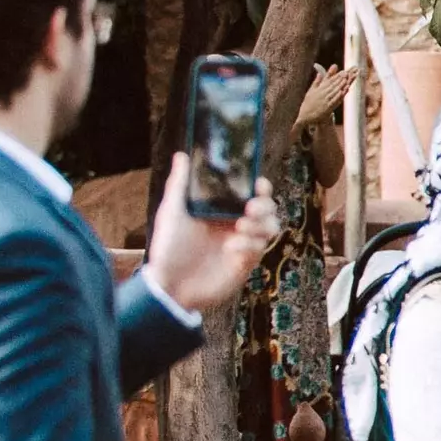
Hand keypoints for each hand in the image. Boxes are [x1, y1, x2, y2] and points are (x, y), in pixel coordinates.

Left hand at [143, 160, 282, 316]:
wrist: (169, 284)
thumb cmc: (169, 247)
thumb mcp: (172, 212)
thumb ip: (180, 184)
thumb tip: (182, 155)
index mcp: (222, 210)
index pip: (250, 193)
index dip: (259, 187)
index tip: (258, 183)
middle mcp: (236, 225)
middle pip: (268, 208)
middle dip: (265, 205)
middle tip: (249, 208)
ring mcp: (243, 244)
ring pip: (271, 227)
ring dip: (260, 224)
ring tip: (240, 227)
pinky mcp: (245, 263)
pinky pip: (260, 249)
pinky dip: (249, 244)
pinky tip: (231, 248)